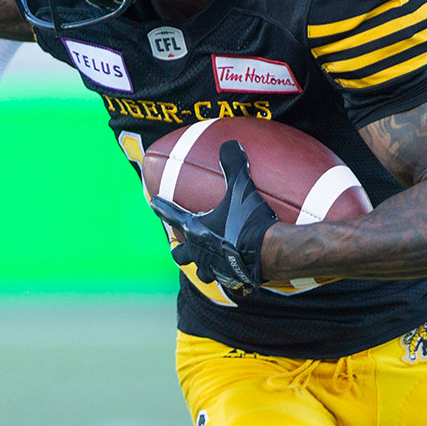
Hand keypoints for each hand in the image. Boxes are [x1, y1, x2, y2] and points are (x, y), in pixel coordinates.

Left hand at [149, 141, 277, 293]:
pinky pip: (227, 280)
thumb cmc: (250, 222)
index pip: (172, 217)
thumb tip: (230, 144)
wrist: (273, 254)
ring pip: (202, 271)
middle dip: (180, 248)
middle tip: (181, 242)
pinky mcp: (236, 281)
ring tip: (207, 259)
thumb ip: (234, 165)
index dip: (162, 208)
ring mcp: (217, 269)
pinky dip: (229, 275)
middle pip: (180, 255)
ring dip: (201, 265)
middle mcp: (202, 253)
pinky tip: (236, 271)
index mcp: (197, 231)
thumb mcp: (241, 189)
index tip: (153, 203)